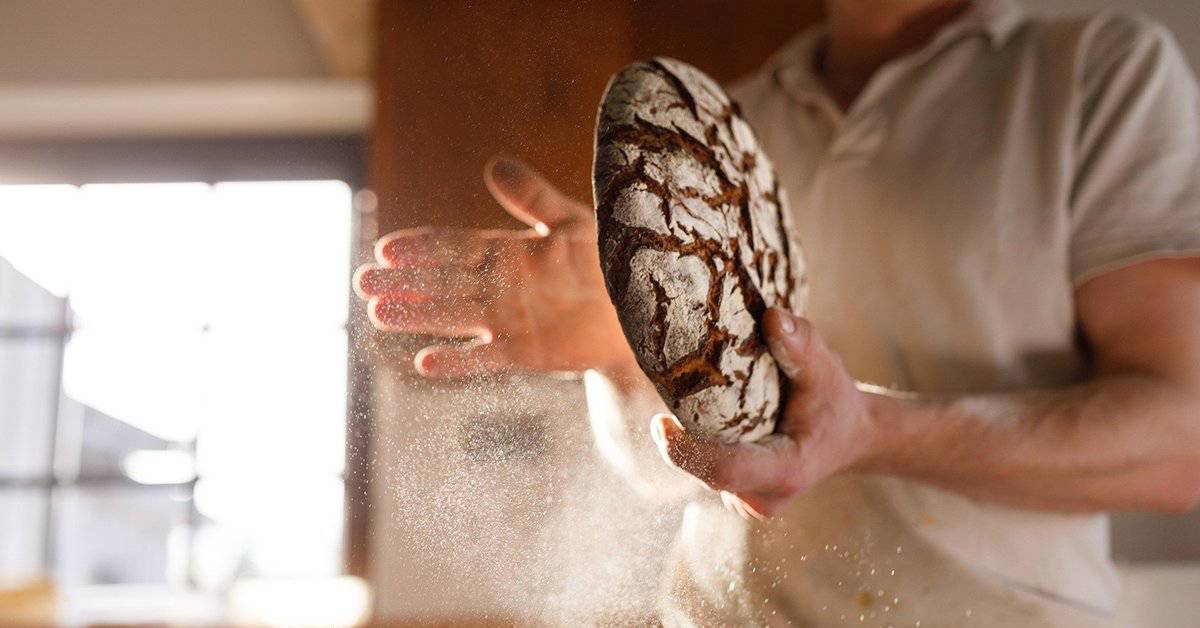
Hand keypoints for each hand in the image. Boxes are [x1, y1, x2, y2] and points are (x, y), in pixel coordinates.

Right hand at [354, 155, 633, 376]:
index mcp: (506, 252)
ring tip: (378, 313)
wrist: (638, 311)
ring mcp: (507, 320)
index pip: (454, 246)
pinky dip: (457, 362)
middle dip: (403, 281)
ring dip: (417, 316)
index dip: (422, 247)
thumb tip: (493, 164)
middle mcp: (499, 287)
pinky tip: (425, 363)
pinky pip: (484, 357)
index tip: (386, 247)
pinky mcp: (523, 351)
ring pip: (452, 316)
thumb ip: (532, 197)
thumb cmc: (608, 260)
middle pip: (442, 282)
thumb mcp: (571, 221)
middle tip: (363, 282)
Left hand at [649, 307, 877, 518]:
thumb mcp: (827, 369)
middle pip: (705, 471)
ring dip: (687, 439)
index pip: (726, 470)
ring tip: (685, 399)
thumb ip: (802, 344)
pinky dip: (696, 444)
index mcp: (787, 471)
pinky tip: (701, 417)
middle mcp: (764, 496)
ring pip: (701, 472)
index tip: (659, 422)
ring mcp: (749, 501)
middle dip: (680, 438)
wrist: (849, 435)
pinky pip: (704, 471)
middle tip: (667, 391)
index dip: (687, 453)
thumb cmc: (835, 402)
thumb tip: (772, 316)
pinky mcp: (737, 495)